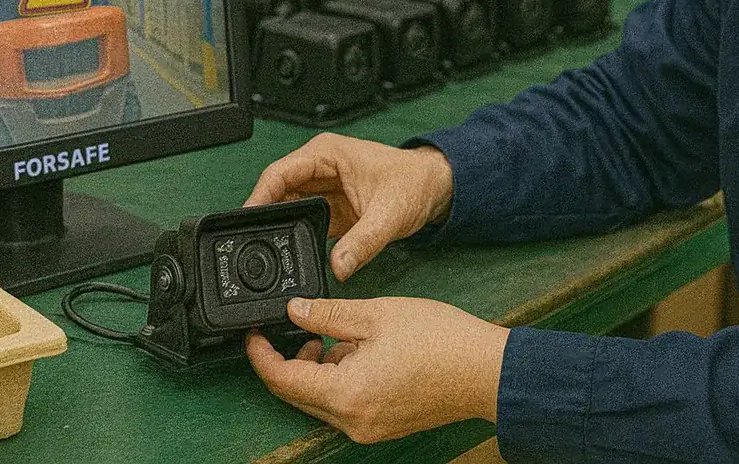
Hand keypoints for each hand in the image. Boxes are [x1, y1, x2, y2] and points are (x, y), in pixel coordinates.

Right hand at [245, 133, 453, 280]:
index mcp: (325, 154)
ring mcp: (321, 188)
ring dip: (277, 227)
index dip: (258, 197)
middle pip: (276, 191)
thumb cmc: (414, 183)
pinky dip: (293, 235)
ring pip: (285, 207)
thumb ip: (364, 242)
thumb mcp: (390, 213)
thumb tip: (338, 267)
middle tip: (250, 243)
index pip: (280, 173)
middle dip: (263, 216)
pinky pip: (301, 221)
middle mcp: (317, 168)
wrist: (435, 188)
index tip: (245, 220)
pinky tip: (287, 252)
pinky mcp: (328, 208)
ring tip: (266, 252)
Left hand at [246, 296, 508, 443]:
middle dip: (287, 360)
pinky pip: (344, 404)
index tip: (252, 333)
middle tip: (291, 326)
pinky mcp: (382, 425)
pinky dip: (339, 378)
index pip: (282, 379)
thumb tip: (293, 310)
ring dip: (316, 368)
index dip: (260, 355)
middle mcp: (352, 421)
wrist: (486, 371)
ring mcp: (368, 428)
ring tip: (336, 334)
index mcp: (346, 393)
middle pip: (297, 393)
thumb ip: (327, 314)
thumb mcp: (375, 314)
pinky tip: (357, 352)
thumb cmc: (440, 341)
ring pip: (321, 399)